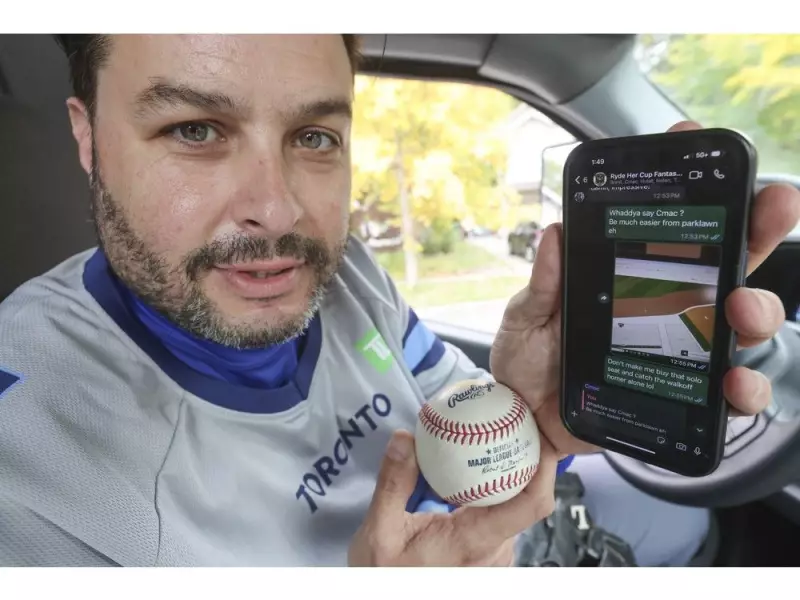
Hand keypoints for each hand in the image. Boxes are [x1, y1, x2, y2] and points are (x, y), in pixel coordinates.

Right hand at [348, 430, 557, 565]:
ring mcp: (493, 557)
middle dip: (521, 462)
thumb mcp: (381, 530)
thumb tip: (404, 437)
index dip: (545, 470)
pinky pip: (499, 519)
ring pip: (511, 510)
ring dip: (503, 479)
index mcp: (476, 540)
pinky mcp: (486, 558)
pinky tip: (473, 473)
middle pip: (525, 500)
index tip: (541, 437)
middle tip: (506, 424)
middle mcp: (494, 551)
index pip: (530, 504)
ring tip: (488, 443)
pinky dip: (491, 495)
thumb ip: (394, 483)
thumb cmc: (386, 573)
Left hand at [490, 120, 799, 455]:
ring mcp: (683, 350)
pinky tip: (733, 382)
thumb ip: (544, 282)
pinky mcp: (685, 396)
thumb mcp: (528, 316)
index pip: (677, 227)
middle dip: (760, 229)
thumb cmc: (528, 362)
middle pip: (732, 261)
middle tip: (771, 207)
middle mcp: (670, 308)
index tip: (698, 143)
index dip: (694, 184)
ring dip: (759, 308)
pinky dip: (744, 387)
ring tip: (741, 309)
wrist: (523, 421)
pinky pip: (729, 393)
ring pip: (744, 322)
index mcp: (633, 278)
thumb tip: (554, 232)